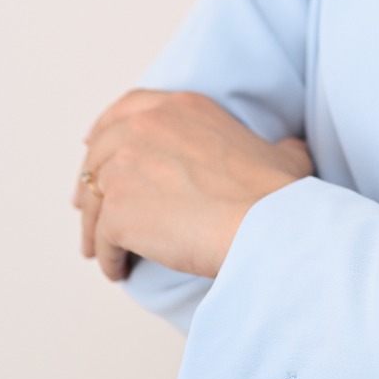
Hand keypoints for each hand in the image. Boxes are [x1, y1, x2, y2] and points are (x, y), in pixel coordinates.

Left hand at [72, 90, 313, 282]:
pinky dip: (108, 257)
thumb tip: (290, 149)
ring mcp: (127, 166)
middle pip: (100, 153)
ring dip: (93, 225)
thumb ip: (275, 145)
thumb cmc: (279, 195)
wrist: (267, 225)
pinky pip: (102, 239)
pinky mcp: (118, 210)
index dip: (105, 129)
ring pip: (94, 198)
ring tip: (98, 250)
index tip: (93, 145)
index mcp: (182, 108)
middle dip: (90, 181)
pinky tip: (119, 270)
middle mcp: (147, 126)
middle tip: (88, 206)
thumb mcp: (284, 152)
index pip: (127, 109)